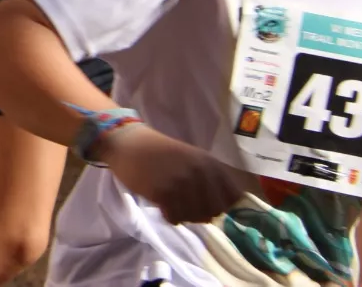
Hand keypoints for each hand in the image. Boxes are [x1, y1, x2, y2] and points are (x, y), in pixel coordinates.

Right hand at [102, 123, 251, 224]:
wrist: (127, 143)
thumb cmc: (159, 153)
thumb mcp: (191, 159)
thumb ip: (210, 180)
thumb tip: (223, 211)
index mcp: (210, 163)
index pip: (234, 198)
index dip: (223, 205)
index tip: (208, 203)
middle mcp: (200, 172)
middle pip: (215, 211)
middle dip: (202, 213)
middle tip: (185, 204)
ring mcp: (181, 182)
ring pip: (195, 217)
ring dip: (184, 215)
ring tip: (171, 202)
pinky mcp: (163, 192)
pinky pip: (175, 218)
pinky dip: (169, 216)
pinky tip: (161, 204)